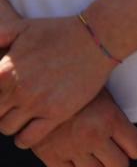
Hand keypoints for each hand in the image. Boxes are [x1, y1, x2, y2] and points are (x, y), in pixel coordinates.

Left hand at [0, 16, 115, 146]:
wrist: (96, 40)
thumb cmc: (58, 32)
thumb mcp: (21, 27)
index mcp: (5, 70)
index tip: (3, 93)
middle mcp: (18, 90)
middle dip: (0, 109)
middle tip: (10, 104)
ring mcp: (37, 103)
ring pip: (6, 127)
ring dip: (9, 123)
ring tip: (19, 115)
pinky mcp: (56, 114)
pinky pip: (28, 139)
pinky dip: (23, 139)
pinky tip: (28, 130)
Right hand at [31, 90, 136, 166]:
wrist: (38, 85)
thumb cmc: (75, 87)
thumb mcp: (103, 95)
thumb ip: (115, 116)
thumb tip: (129, 134)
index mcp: (111, 119)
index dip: (135, 148)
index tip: (129, 146)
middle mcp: (93, 135)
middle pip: (119, 166)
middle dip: (117, 160)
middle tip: (111, 152)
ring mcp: (71, 148)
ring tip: (92, 155)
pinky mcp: (49, 155)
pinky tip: (74, 157)